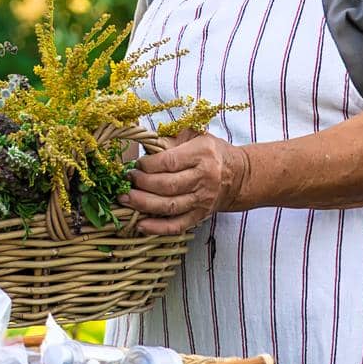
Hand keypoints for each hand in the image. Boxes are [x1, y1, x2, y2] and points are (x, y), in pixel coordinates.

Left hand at [119, 129, 249, 234]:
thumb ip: (168, 139)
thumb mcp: (193, 136)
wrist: (237, 175)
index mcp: (201, 154)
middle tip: (126, 181)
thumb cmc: (210, 152)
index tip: (135, 165)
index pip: (169, 162)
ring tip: (124, 199)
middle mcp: (204, 178)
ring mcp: (203, 200)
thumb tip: (141, 145)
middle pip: (167, 186)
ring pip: (169, 206)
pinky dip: (157, 228)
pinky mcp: (200, 215)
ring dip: (143, 204)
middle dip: (141, 184)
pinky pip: (177, 225)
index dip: (147, 165)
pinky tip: (140, 225)